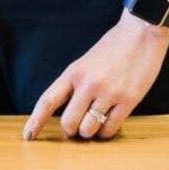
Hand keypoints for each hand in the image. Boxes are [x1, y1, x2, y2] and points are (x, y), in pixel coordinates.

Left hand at [23, 13, 168, 140]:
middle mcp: (87, 84)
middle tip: (75, 131)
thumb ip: (73, 85)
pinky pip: (111, 127)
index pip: (47, 101)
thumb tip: (66, 112)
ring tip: (93, 128)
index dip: (35, 121)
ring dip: (89, 133)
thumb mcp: (83, 63)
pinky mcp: (129, 100)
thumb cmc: (111, 49)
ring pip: (89, 128)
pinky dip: (106, 133)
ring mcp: (108, 93)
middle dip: (70, 131)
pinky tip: (106, 127)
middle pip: (68, 122)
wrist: (141, 33)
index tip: (28, 135)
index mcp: (72, 73)